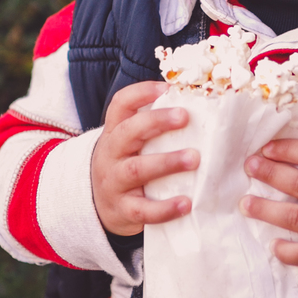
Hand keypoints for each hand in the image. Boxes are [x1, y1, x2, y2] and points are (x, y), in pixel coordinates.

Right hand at [90, 83, 198, 235]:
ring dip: (166, 162)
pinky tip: (187, 203)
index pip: (120, 105)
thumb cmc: (127, 166)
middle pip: (128, 132)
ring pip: (137, 169)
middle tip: (185, 117)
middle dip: (156, 122)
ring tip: (194, 159)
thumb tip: (198, 106)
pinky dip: (165, 208)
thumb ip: (153, 129)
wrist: (99, 205)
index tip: (167, 87)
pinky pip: (143, 210)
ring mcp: (115, 182)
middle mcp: (112, 154)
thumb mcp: (131, 144)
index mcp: (115, 132)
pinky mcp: (124, 210)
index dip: (141, 93)